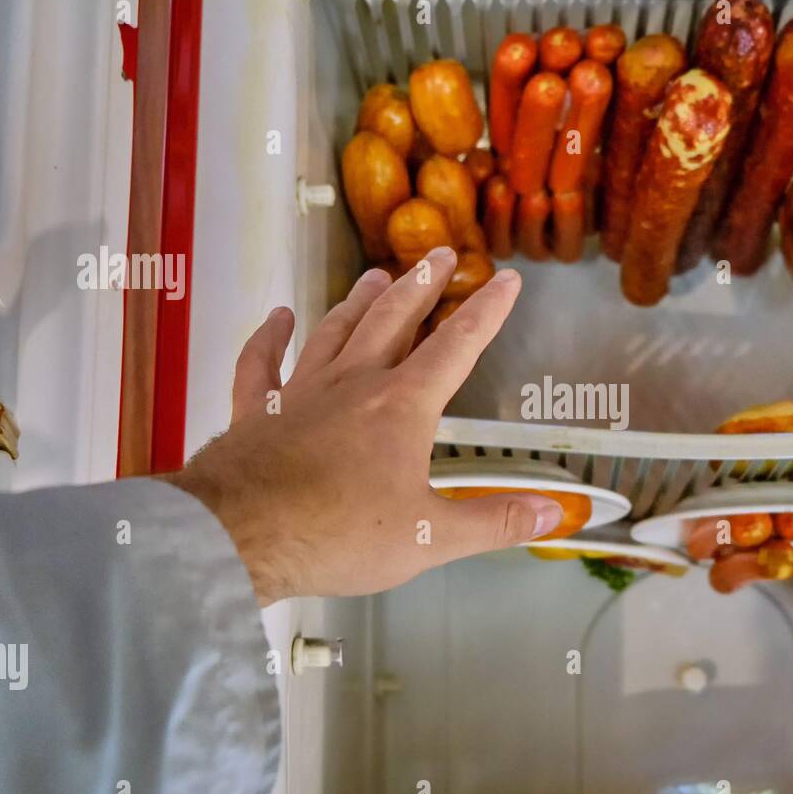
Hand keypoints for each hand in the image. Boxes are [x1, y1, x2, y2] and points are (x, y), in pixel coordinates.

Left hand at [162, 247, 561, 605]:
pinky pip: (263, 363)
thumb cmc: (335, 535)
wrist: (239, 536)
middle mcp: (354, 384)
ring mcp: (301, 392)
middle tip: (441, 255)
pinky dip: (270, 337)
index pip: (458, 345)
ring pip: (335, 330)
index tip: (507, 281)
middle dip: (423, 284)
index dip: (487, 311)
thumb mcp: (431, 538)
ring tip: (377, 276)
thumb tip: (553, 513)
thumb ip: (495, 522)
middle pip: (395, 319)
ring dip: (359, 301)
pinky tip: (277, 318)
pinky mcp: (257, 412)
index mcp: (403, 406)